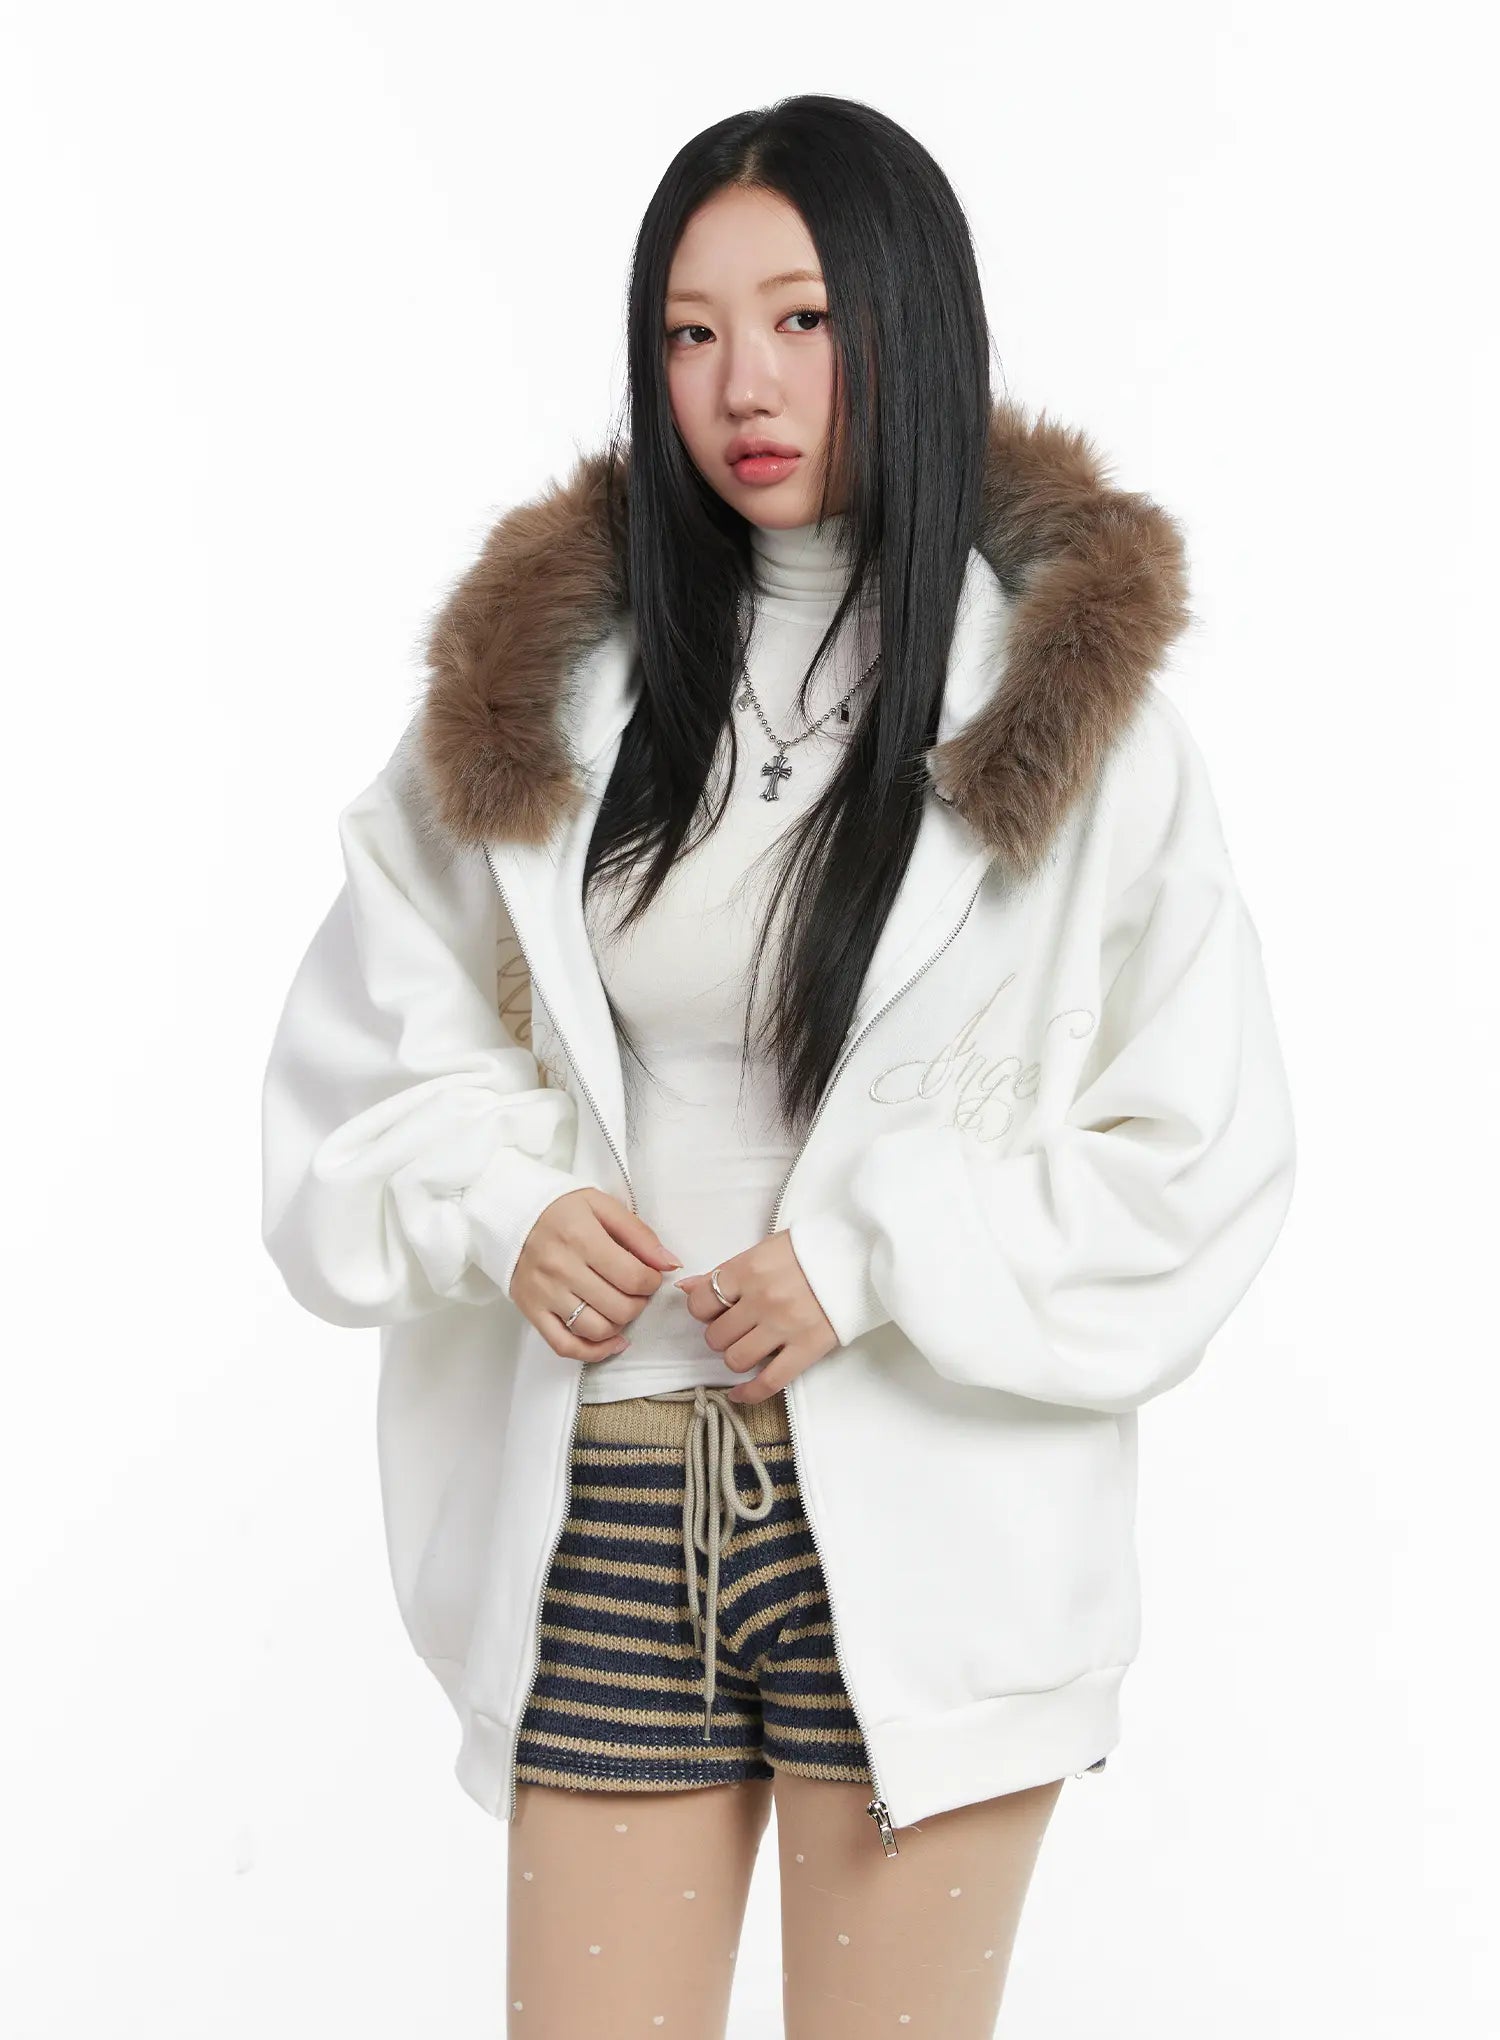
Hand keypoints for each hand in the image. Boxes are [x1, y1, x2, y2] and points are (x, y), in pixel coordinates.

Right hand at [510, 1188, 680, 1360]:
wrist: (509, 1216)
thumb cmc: (559, 1210)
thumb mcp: (602, 1206)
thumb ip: (639, 1234)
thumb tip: (670, 1263)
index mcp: (581, 1237)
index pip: (633, 1277)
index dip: (652, 1282)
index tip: (650, 1275)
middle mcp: (561, 1269)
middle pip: (619, 1307)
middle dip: (639, 1303)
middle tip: (637, 1291)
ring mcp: (545, 1294)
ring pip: (597, 1329)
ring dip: (620, 1324)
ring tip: (622, 1307)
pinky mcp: (532, 1311)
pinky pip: (565, 1346)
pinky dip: (593, 1352)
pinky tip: (612, 1342)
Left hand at [674, 1233, 838, 1403]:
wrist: (862, 1255)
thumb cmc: (813, 1248)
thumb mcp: (765, 1249)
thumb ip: (725, 1271)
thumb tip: (687, 1287)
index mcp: (749, 1269)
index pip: (700, 1302)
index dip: (703, 1311)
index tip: (715, 1311)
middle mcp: (762, 1298)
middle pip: (717, 1336)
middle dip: (722, 1336)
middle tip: (737, 1328)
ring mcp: (784, 1325)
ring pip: (736, 1360)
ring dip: (738, 1357)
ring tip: (750, 1347)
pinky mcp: (808, 1347)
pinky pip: (768, 1382)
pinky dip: (749, 1393)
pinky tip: (742, 1393)